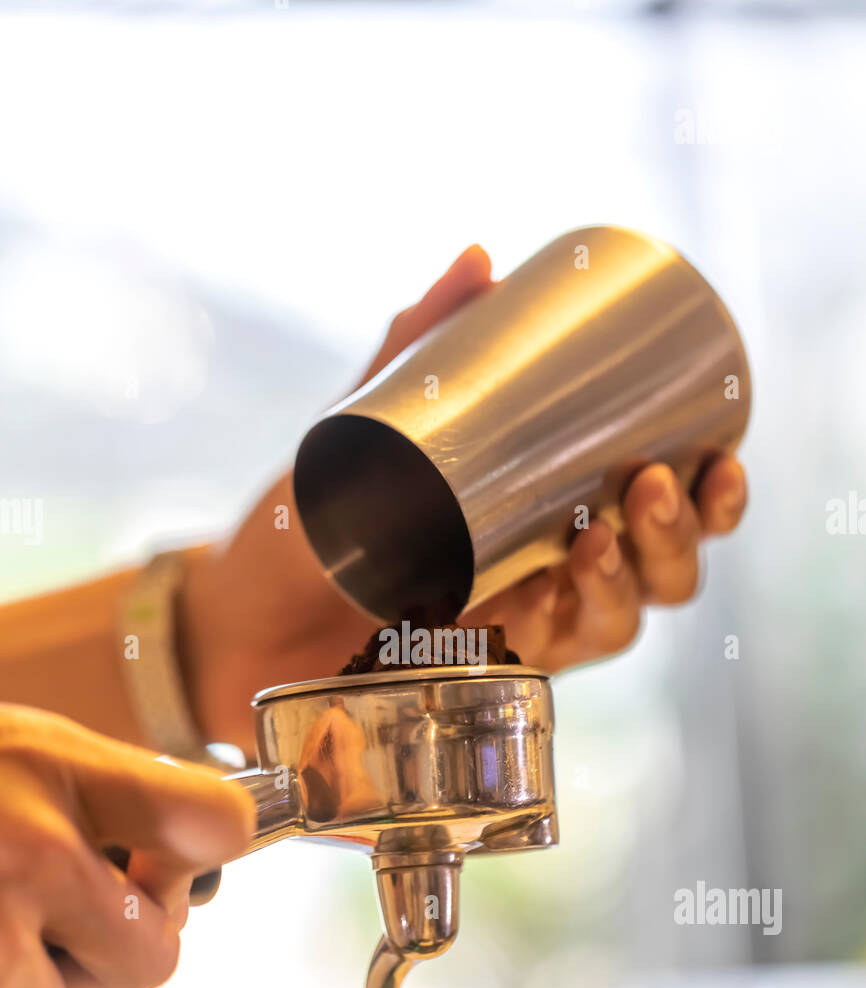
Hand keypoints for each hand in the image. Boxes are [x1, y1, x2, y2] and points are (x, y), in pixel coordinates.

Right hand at [0, 706, 252, 987]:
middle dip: (113, 949)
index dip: (202, 855)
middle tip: (58, 915)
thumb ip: (103, 786)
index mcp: (57, 766)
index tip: (170, 860)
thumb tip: (183, 839)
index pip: (217, 823)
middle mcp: (31, 848)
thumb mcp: (20, 741)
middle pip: (154, 957)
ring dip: (24, 987)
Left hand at [179, 245, 746, 751]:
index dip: (707, 493)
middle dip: (680, 534)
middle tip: (654, 487)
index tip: (721, 453)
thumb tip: (479, 256)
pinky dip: (566, 628)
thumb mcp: (364, 429)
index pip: (650, 511)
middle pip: (657, 571)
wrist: (234, 616)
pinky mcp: (479, 678)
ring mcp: (514, 634)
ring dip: (634, 580)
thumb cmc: (306, 524)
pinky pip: (550, 667)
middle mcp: (546, 579)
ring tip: (605, 532)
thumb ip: (416, 348)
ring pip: (620, 622)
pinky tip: (559, 589)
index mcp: (542, 519)